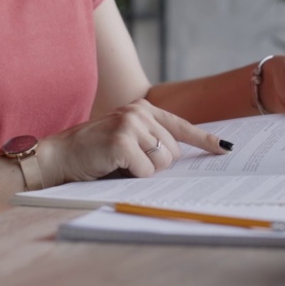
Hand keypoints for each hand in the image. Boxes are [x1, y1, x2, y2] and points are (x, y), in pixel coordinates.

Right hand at [40, 99, 229, 184]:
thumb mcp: (126, 139)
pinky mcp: (122, 140)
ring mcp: (130, 124)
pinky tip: (113, 167)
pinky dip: (132, 177)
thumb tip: (181, 159)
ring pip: (163, 162)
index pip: (182, 126)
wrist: (59, 155)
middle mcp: (139, 111)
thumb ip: (152, 141)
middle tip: (129, 163)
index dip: (205, 140)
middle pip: (174, 152)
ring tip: (120, 164)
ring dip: (144, 172)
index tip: (225, 149)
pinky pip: (146, 171)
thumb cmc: (95, 152)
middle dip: (157, 165)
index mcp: (143, 109)